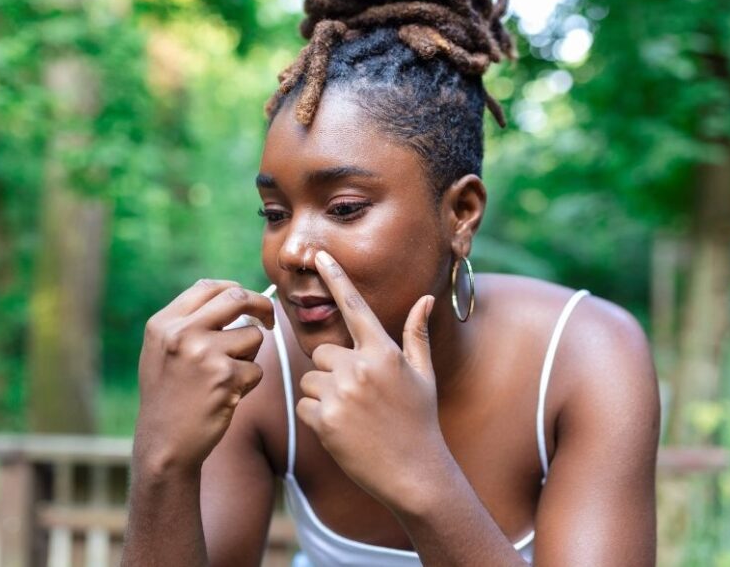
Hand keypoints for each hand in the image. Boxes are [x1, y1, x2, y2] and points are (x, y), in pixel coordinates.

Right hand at [133, 279, 274, 477]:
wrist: (164, 443)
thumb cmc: (169, 396)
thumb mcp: (162, 351)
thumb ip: (189, 322)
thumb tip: (234, 295)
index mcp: (164, 323)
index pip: (208, 287)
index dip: (234, 289)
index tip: (247, 301)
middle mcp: (182, 333)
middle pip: (237, 298)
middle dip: (261, 306)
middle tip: (269, 320)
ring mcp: (204, 354)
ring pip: (253, 337)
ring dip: (250, 357)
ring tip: (226, 378)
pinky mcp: (225, 377)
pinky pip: (256, 370)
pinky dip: (248, 383)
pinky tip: (227, 397)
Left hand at [296, 251, 450, 510]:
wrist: (415, 473)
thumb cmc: (419, 420)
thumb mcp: (424, 375)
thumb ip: (415, 335)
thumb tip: (425, 299)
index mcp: (383, 352)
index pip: (355, 307)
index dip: (336, 278)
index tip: (319, 255)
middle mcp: (360, 368)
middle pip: (322, 351)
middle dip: (333, 369)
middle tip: (357, 395)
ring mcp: (340, 394)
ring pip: (310, 379)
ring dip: (324, 395)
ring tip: (353, 416)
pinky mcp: (324, 419)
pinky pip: (304, 405)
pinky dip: (317, 417)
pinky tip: (342, 431)